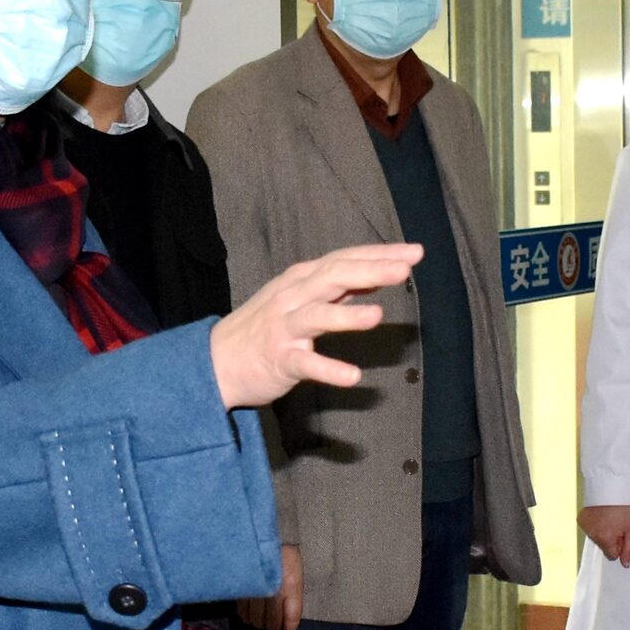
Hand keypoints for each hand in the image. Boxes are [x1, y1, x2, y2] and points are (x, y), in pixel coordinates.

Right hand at [209, 244, 421, 409]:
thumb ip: (338, 287)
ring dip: (346, 316)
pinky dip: (328, 369)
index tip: (414, 252)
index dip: (379, 254)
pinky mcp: (278, 360)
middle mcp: (293, 297)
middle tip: (405, 268)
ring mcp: (284, 329)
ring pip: (317, 317)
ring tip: (378, 316)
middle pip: (333, 278)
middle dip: (369, 271)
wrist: (216, 361)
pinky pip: (305, 364)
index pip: (344, 260)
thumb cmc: (265, 328)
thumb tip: (379, 271)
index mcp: (302, 279)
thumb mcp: (301, 298)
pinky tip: (353, 377)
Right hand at [236, 543, 303, 629]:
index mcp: (291, 586)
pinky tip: (249, 614)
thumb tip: (288, 618)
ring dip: (259, 623)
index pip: (291, 616)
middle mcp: (273, 590)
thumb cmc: (283, 556)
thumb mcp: (296, 573)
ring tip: (260, 621)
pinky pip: (242, 611)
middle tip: (272, 629)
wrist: (263, 537)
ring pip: (256, 618)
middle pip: (272, 621)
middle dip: (273, 628)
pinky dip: (246, 615)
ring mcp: (256, 590)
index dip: (289, 627)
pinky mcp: (242, 589)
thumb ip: (294, 595)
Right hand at [580, 505, 629, 566]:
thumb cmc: (624, 508)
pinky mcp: (581, 519)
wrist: (611, 487)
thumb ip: (629, 549)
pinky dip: (595, 524)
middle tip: (617, 524)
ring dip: (603, 531)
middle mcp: (593, 535)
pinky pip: (589, 528)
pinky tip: (601, 515)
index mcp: (606, 539)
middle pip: (604, 546)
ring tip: (609, 517)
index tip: (622, 534)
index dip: (619, 546)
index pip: (612, 555)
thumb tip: (625, 564)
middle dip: (611, 538)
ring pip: (596, 538)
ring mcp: (585, 527)